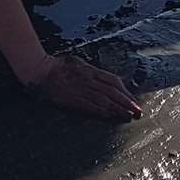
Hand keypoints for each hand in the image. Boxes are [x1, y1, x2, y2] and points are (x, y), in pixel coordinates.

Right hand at [22, 54, 142, 120]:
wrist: (41, 71)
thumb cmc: (58, 66)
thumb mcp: (78, 63)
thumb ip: (90, 71)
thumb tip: (101, 78)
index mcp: (91, 70)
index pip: (113, 81)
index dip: (125, 91)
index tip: (133, 99)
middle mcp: (89, 80)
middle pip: (113, 92)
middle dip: (127, 102)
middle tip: (138, 111)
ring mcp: (81, 90)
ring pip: (105, 100)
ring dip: (118, 109)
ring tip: (129, 116)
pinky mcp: (73, 99)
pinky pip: (91, 107)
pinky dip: (103, 112)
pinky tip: (110, 117)